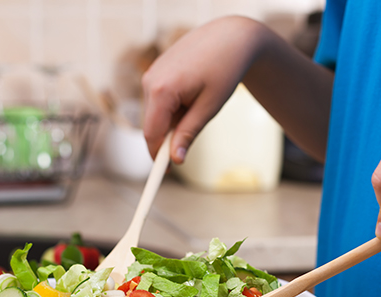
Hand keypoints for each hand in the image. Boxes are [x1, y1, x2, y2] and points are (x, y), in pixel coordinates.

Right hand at [142, 16, 332, 165]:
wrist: (230, 36)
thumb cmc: (224, 69)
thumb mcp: (209, 107)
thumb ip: (189, 134)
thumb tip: (176, 160)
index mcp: (162, 90)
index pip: (151, 135)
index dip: (157, 157)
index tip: (165, 175)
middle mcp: (150, 81)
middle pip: (152, 126)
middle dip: (169, 137)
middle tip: (193, 134)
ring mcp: (150, 74)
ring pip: (155, 114)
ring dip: (172, 120)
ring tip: (198, 103)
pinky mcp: (155, 72)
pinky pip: (158, 100)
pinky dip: (172, 107)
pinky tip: (192, 93)